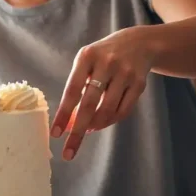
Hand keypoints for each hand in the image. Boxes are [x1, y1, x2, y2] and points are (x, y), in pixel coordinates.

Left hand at [51, 27, 152, 159]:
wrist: (137, 43)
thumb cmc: (102, 57)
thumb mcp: (86, 62)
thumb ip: (77, 87)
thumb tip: (69, 121)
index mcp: (87, 57)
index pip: (72, 90)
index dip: (63, 113)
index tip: (56, 134)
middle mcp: (107, 63)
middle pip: (90, 104)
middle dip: (77, 131)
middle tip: (68, 152)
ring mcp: (125, 73)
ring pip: (108, 110)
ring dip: (95, 125)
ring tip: (87, 130)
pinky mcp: (139, 83)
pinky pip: (123, 110)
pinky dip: (110, 121)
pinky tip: (102, 123)